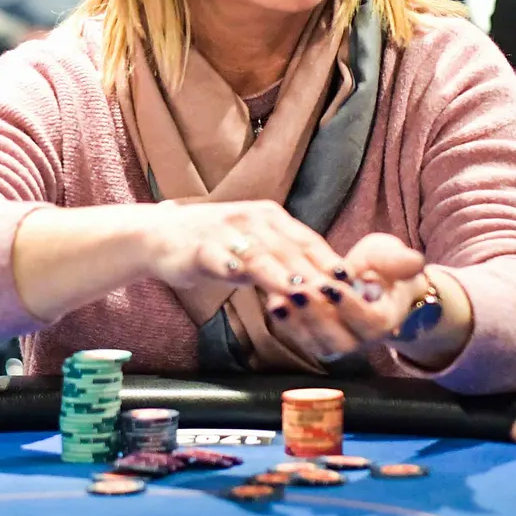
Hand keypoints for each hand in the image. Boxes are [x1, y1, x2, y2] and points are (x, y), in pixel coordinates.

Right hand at [142, 199, 347, 300]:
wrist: (162, 235)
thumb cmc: (217, 246)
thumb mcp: (256, 245)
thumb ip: (286, 260)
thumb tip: (326, 284)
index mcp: (270, 217)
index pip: (308, 241)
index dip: (331, 262)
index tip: (353, 287)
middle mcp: (252, 218)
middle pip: (289, 250)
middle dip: (315, 275)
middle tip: (337, 298)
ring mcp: (226, 231)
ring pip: (260, 255)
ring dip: (281, 274)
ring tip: (301, 291)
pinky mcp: (201, 247)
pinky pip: (220, 259)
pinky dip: (231, 267)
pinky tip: (241, 278)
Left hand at [269, 233, 443, 362]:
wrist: (371, 283)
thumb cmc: (383, 269)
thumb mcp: (390, 256)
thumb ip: (398, 260)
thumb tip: (414, 262)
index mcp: (386, 321)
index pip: (369, 322)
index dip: (350, 305)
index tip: (332, 284)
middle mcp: (362, 340)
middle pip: (340, 340)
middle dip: (317, 315)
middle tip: (299, 289)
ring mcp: (338, 344)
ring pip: (318, 343)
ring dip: (298, 321)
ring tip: (281, 297)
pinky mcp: (318, 340)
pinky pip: (302, 339)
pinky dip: (288, 323)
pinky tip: (274, 302)